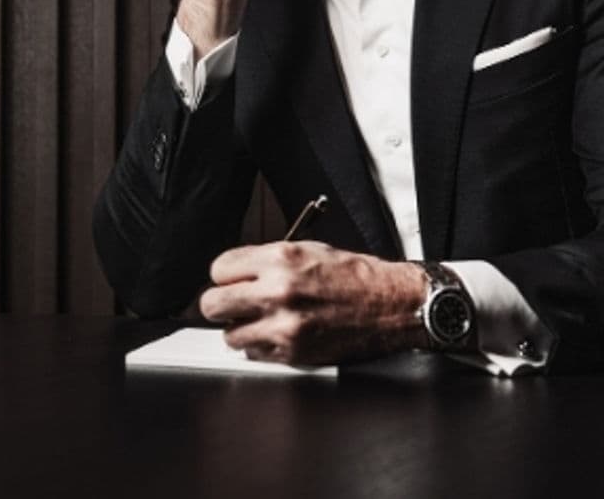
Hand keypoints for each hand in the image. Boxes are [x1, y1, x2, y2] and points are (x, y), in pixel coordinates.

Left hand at [198, 241, 427, 365]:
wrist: (390, 304)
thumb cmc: (354, 276)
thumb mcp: (307, 249)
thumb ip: (266, 260)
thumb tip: (234, 273)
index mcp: (280, 259)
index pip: (219, 269)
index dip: (224, 275)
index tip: (231, 279)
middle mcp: (278, 291)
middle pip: (212, 304)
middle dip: (221, 303)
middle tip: (233, 303)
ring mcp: (284, 326)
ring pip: (229, 335)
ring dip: (240, 328)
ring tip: (259, 320)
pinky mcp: (293, 352)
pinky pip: (254, 353)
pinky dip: (260, 346)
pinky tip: (278, 334)